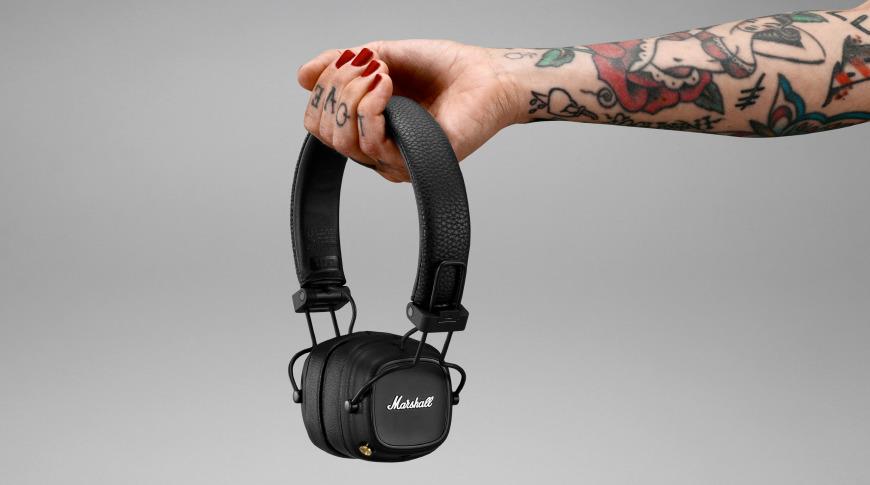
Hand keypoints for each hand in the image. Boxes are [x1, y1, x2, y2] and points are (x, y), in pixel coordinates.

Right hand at [297, 40, 517, 181]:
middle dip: (336, 89)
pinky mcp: (413, 164)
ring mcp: (394, 158)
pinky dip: (372, 108)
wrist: (487, 76)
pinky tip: (388, 87)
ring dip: (353, 96)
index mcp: (366, 125)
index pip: (318, 121)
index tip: (348, 60)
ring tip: (381, 74)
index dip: (322, 89)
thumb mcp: (382, 55)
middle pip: (324, 131)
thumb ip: (341, 65)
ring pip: (343, 140)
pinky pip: (371, 145)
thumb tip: (302, 77)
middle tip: (366, 65)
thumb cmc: (444, 68)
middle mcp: (376, 147)